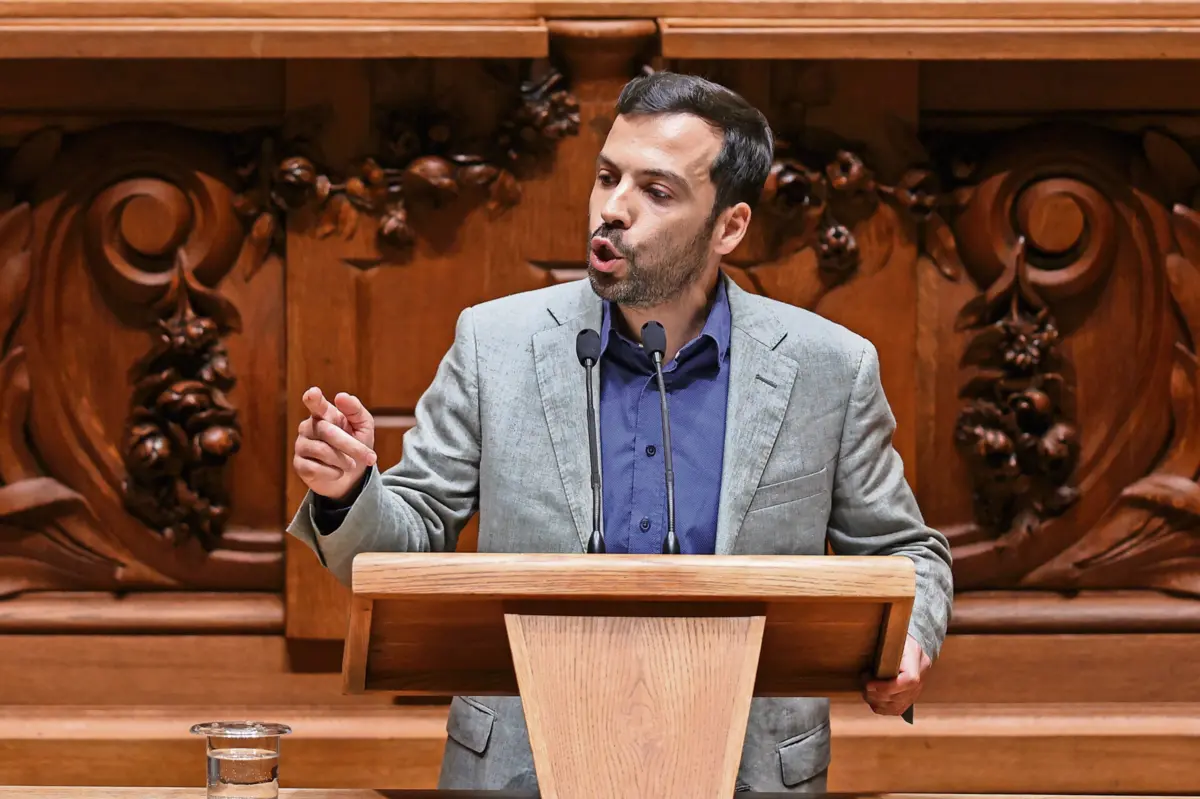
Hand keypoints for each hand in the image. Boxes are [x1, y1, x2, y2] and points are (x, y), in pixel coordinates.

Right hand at [293, 387, 377, 501]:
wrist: (350, 476)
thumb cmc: (356, 444)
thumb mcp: (363, 426)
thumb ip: (355, 410)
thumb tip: (341, 396)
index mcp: (324, 413)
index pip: (316, 403)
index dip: (313, 398)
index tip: (313, 393)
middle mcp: (308, 426)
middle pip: (328, 432)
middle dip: (353, 447)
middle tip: (371, 458)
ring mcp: (301, 445)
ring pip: (323, 452)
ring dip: (344, 461)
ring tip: (351, 465)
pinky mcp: (299, 465)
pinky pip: (316, 469)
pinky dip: (334, 473)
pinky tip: (338, 472)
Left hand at [864, 635, 929, 715]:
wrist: (913, 650)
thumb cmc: (901, 642)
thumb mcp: (897, 637)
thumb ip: (888, 645)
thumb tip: (868, 646)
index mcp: (918, 664)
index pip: (909, 681)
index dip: (887, 686)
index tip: (868, 683)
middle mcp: (920, 682)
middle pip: (897, 697)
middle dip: (875, 693)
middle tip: (864, 682)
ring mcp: (916, 693)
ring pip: (894, 706)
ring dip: (876, 700)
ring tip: (866, 689)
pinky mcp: (909, 701)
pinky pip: (895, 710)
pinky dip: (881, 707)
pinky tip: (873, 698)